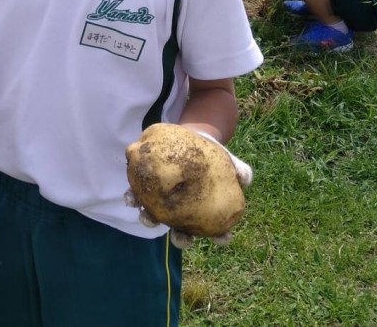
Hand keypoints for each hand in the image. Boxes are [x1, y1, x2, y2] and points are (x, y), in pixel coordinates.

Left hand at [124, 130, 252, 248]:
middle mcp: (182, 213)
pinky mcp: (147, 187)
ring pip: (155, 218)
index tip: (223, 238)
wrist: (189, 138)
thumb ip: (239, 170)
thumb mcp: (227, 160)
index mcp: (203, 212)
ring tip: (147, 217)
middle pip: (182, 233)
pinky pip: (138, 195)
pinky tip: (131, 194)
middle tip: (181, 237)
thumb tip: (245, 178)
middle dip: (180, 238)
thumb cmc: (211, 155)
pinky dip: (133, 197)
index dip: (220, 237)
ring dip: (149, 220)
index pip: (215, 231)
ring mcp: (162, 203)